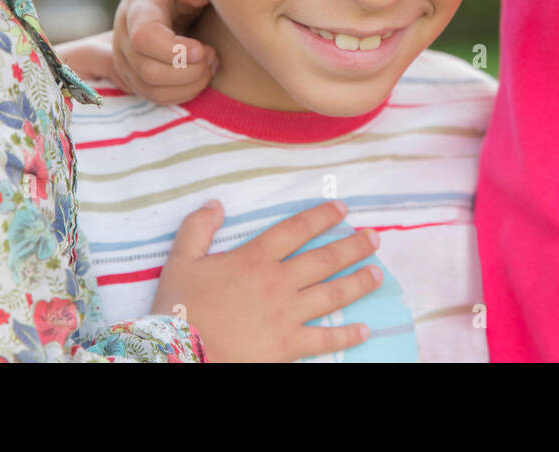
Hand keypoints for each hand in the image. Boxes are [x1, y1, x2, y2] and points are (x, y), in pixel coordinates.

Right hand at [109, 0, 215, 104]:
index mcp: (138, 6)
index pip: (145, 37)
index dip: (175, 51)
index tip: (203, 48)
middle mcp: (124, 36)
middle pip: (149, 70)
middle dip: (189, 70)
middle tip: (212, 55)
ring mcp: (126, 59)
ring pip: (153, 89)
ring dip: (190, 83)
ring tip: (211, 63)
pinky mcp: (135, 76)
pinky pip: (157, 97)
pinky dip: (185, 92)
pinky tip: (202, 74)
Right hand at [153, 199, 382, 361]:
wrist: (180, 355)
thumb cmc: (179, 309)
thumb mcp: (180, 260)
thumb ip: (198, 228)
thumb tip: (216, 204)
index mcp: (255, 258)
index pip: (296, 229)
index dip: (321, 216)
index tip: (342, 209)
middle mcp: (278, 282)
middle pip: (324, 259)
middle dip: (353, 246)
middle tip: (375, 238)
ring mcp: (286, 315)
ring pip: (332, 294)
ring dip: (359, 283)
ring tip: (378, 274)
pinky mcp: (288, 346)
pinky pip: (325, 339)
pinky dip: (347, 335)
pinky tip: (365, 330)